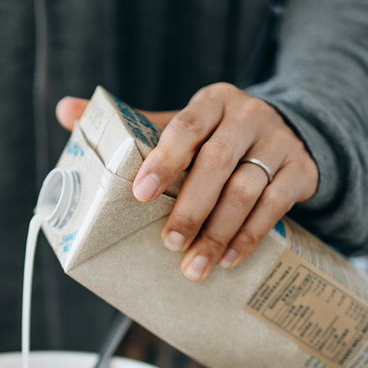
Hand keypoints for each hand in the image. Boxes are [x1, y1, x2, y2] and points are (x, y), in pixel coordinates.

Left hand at [56, 83, 317, 280]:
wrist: (287, 132)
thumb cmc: (218, 135)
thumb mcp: (181, 122)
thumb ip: (131, 123)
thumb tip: (65, 110)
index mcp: (212, 101)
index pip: (185, 126)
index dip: (164, 159)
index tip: (140, 193)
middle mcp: (248, 116)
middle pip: (216, 163)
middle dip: (190, 207)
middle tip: (168, 242)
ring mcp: (278, 142)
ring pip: (247, 190)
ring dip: (218, 232)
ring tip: (193, 265)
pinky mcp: (302, 170)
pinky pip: (276, 207)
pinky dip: (250, 236)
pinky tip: (230, 260)